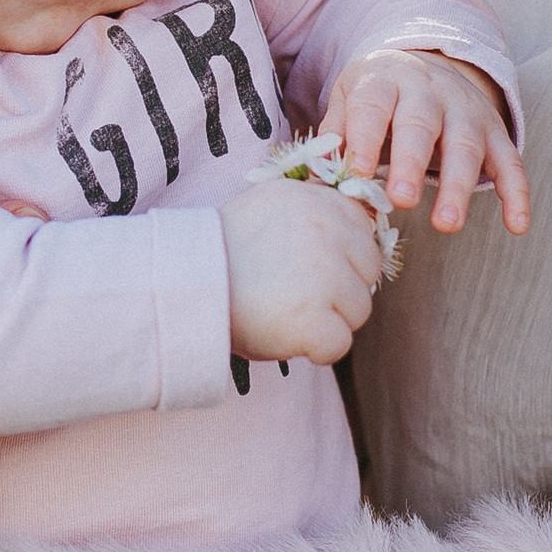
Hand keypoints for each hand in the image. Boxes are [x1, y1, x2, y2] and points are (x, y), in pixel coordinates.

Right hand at [218, 177, 382, 364]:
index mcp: (315, 200)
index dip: (343, 255)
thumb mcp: (271, 207)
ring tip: (286, 312)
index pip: (363, 229)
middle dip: (341, 289)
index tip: (311, 267)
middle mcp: (325, 230)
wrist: (183, 286)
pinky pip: (340, 345)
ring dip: (329, 320)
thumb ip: (316, 211)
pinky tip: (286, 335)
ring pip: (359, 310)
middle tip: (296, 294)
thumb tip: (361, 229)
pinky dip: (316, 350)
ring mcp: (322, 275)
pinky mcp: (313, 318)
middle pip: (368, 271)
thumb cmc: (225, 253)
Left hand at [319, 50, 530, 234]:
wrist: (428, 63)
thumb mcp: (349, 98)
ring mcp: (466, 111)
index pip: (373, 106)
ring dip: (458, 185)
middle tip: (401, 200)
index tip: (359, 172)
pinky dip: (516, 194)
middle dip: (413, 162)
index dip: (366, 138)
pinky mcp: (495, 132)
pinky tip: (516, 226)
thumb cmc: (379, 95)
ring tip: (446, 225)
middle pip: (421, 125)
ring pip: (466, 145)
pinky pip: (510, 162)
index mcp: (385, 81)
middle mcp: (429, 92)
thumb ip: (336, 135)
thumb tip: (317, 178)